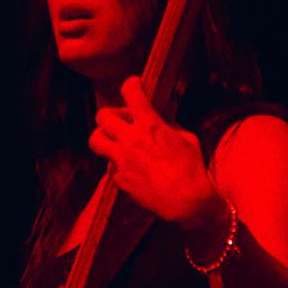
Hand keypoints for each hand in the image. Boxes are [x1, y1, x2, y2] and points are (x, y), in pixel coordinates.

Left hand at [88, 77, 224, 237]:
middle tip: (122, 120)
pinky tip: (131, 167)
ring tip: (115, 141)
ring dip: (103, 137)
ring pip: (95, 140)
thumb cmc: (192, 169)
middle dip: (111, 114)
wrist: (186, 202)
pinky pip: (110, 166)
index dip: (131, 85)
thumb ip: (171, 123)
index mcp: (149, 125)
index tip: (134, 86)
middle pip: (103, 115)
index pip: (131, 93)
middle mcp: (130, 140)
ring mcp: (121, 160)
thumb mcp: (187, 139)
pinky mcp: (119, 179)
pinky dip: (117, 164)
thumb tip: (167, 111)